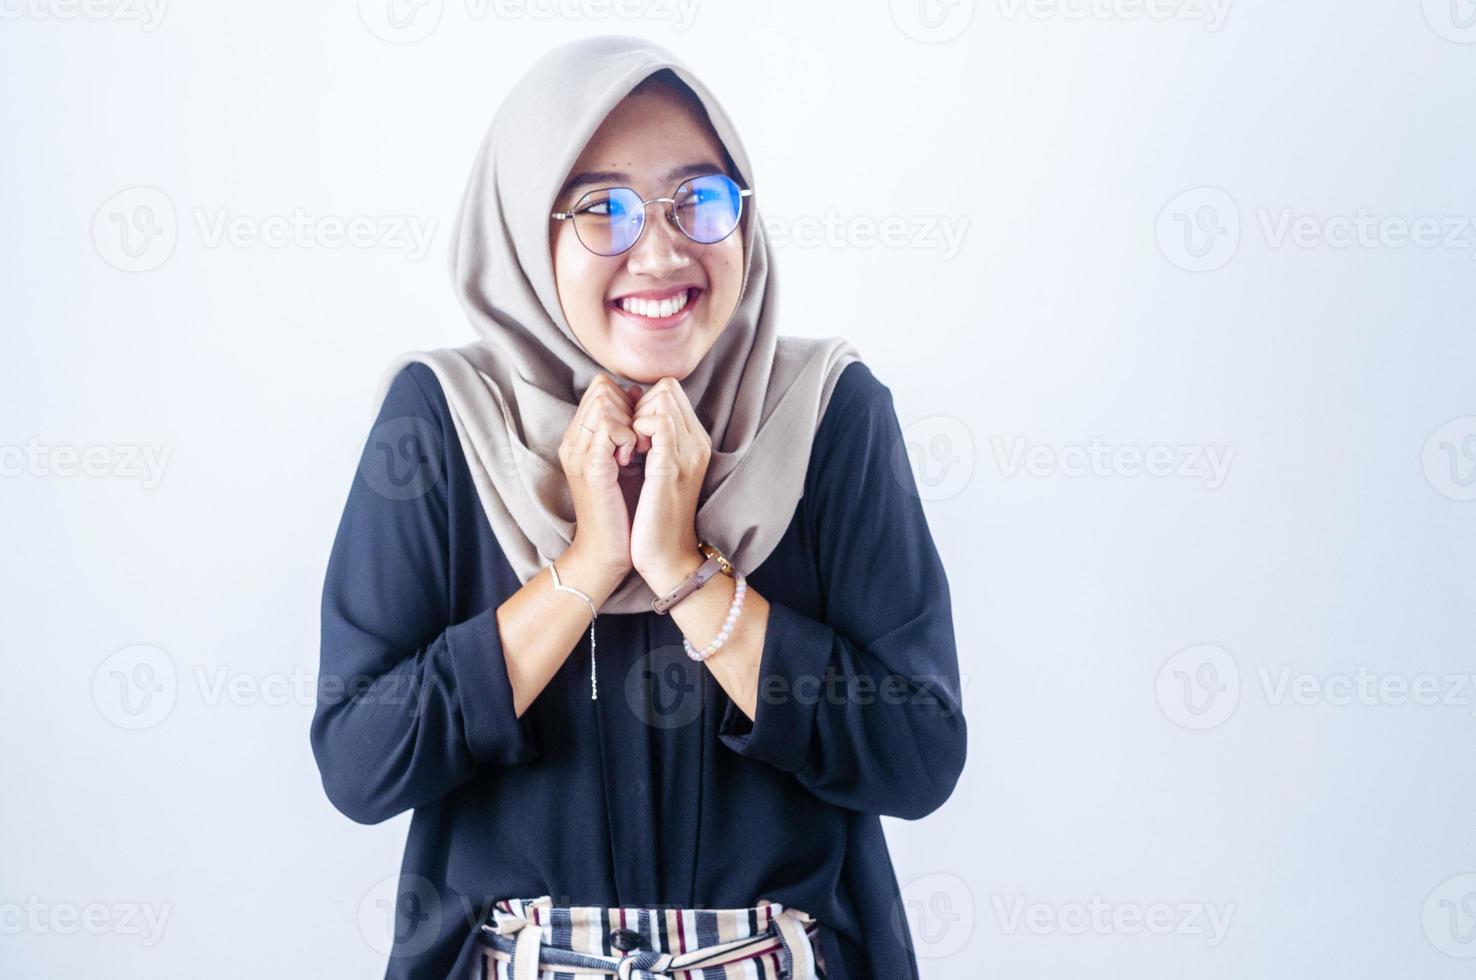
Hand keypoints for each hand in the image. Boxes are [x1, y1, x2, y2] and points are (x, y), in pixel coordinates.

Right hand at [558, 375, 642, 589]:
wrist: (607, 552)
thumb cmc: (621, 510)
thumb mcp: (625, 459)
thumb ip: (626, 426)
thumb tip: (636, 391)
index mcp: (579, 438)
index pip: (600, 387)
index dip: (627, 399)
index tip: (640, 429)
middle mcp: (573, 441)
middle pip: (601, 389)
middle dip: (629, 407)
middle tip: (639, 440)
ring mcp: (579, 452)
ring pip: (604, 402)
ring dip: (629, 421)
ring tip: (636, 451)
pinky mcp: (591, 467)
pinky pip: (608, 426)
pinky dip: (628, 436)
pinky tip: (633, 458)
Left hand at [629, 377, 710, 590]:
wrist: (666, 558)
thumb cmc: (653, 518)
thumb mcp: (655, 470)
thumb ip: (651, 438)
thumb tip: (631, 403)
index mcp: (693, 441)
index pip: (670, 390)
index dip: (643, 403)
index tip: (630, 434)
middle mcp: (696, 442)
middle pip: (667, 387)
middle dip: (638, 406)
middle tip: (628, 442)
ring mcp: (687, 452)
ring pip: (662, 397)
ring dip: (636, 417)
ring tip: (630, 450)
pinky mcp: (672, 466)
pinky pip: (658, 421)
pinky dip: (636, 429)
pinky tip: (629, 457)